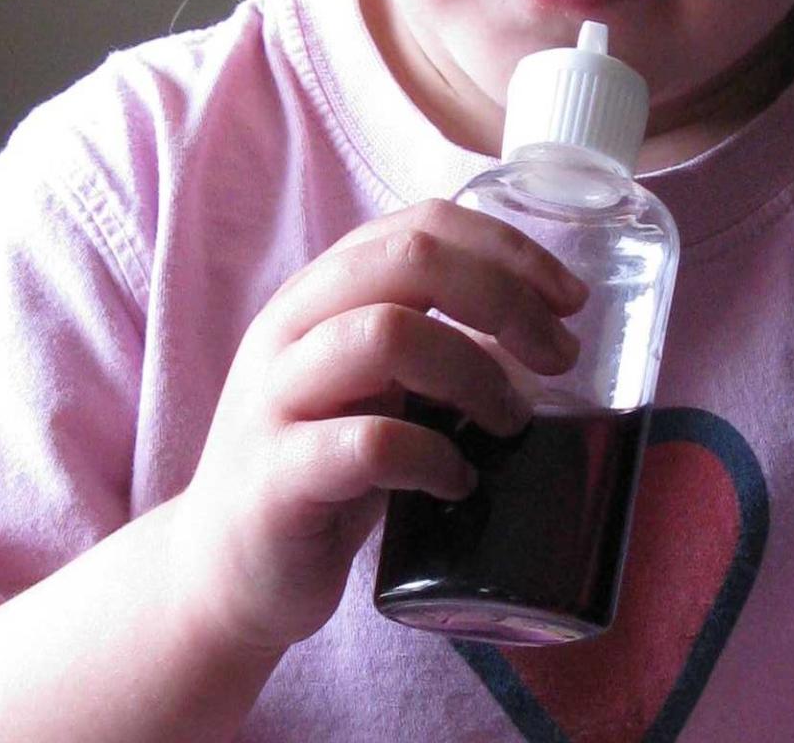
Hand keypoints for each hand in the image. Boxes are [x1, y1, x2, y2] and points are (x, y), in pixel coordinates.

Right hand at [168, 199, 586, 653]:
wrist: (224, 571)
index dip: (508, 248)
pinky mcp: (276, 478)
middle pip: (409, 258)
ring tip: (510, 422)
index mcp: (322, 293)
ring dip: (474, 374)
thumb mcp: (377, 384)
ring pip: (386, 335)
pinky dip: (434, 458)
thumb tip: (546, 330)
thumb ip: (437, 340)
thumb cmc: (322, 468)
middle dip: (504, 297)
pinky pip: (368, 443)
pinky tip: (458, 483)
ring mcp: (276, 399)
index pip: (422, 224)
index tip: (569, 299)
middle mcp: (290, 328)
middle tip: (558, 357)